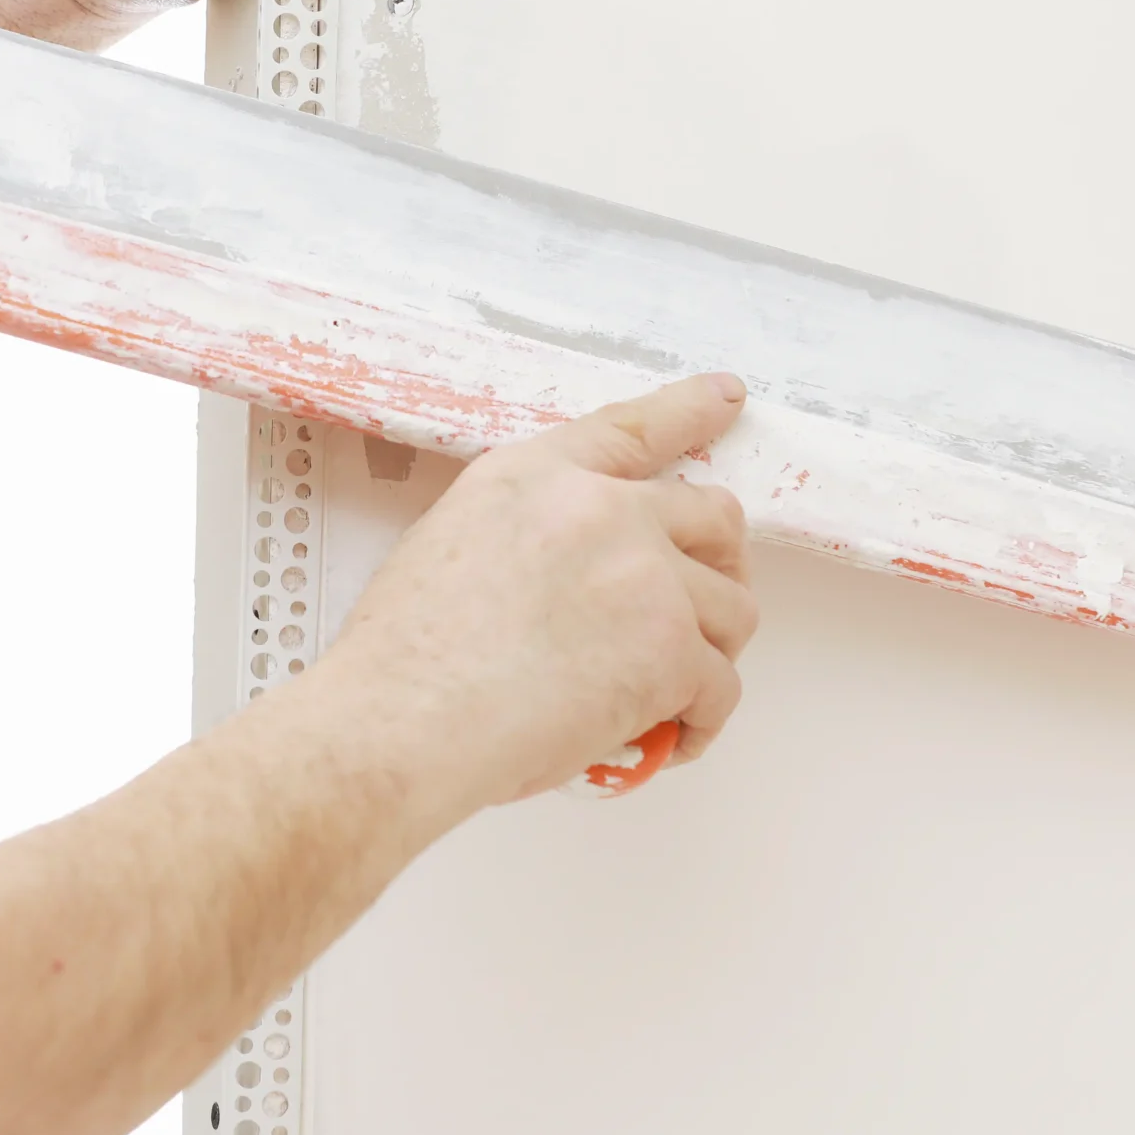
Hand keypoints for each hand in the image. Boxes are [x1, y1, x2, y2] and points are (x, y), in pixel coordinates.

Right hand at [314, 376, 761, 811]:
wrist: (402, 721)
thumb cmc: (404, 656)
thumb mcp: (451, 538)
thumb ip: (529, 528)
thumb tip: (573, 574)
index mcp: (539, 476)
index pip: (632, 428)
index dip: (688, 410)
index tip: (726, 395)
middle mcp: (605, 510)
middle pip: (713, 517)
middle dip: (723, 561)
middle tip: (706, 609)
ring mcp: (647, 577)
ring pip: (732, 608)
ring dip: (715, 650)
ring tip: (682, 691)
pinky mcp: (670, 652)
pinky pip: (721, 686)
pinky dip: (703, 721)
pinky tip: (676, 739)